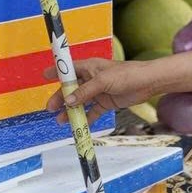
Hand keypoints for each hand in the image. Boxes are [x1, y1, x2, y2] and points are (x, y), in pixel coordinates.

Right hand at [49, 52, 191, 126]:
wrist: (148, 83)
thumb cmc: (126, 75)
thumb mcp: (103, 81)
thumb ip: (85, 91)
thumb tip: (68, 101)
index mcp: (89, 67)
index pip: (69, 69)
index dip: (57, 72)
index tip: (43, 75)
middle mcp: (92, 78)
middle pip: (72, 89)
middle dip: (61, 98)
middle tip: (51, 108)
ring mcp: (99, 91)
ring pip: (80, 101)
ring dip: (71, 110)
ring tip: (61, 120)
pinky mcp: (106, 102)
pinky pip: (93, 111)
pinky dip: (86, 118)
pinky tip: (79, 125)